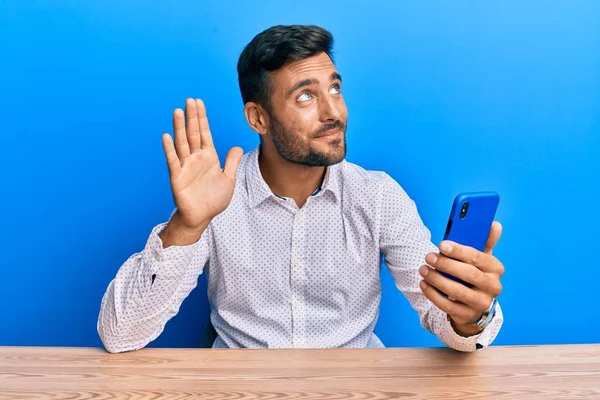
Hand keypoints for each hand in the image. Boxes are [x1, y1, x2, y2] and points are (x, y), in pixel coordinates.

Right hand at [162, 98, 242, 230]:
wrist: (202, 217)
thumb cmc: (213, 200)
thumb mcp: (228, 179)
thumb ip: (231, 162)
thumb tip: (237, 147)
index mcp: (208, 157)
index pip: (204, 133)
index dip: (202, 118)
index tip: (199, 102)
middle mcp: (195, 158)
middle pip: (193, 133)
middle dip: (192, 117)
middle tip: (189, 100)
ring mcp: (185, 166)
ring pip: (182, 143)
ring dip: (179, 127)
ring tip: (177, 111)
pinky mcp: (177, 177)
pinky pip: (173, 161)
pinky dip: (170, 149)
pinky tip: (166, 136)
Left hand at [419, 221, 503, 335]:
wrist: (474, 304)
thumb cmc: (475, 273)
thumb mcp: (480, 258)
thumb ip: (484, 240)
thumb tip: (494, 224)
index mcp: (495, 268)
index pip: (477, 257)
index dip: (458, 250)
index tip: (441, 245)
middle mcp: (493, 287)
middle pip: (468, 274)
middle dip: (445, 264)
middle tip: (428, 257)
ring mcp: (481, 303)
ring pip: (457, 291)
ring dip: (437, 279)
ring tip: (423, 270)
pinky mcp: (467, 315)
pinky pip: (448, 305)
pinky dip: (433, 294)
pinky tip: (423, 284)